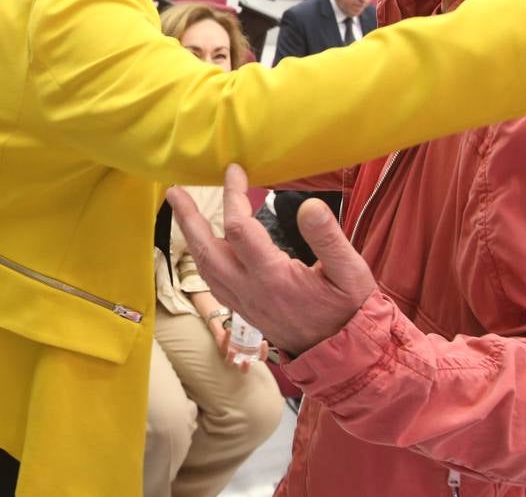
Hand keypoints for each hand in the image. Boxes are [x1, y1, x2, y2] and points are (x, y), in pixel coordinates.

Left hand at [168, 164, 374, 356]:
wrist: (342, 355)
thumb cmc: (347, 310)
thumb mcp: (350, 273)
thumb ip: (329, 238)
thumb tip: (308, 205)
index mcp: (273, 277)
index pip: (240, 229)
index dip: (233, 196)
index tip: (234, 170)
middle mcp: (250, 290)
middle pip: (206, 250)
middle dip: (188, 218)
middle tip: (175, 191)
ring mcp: (243, 302)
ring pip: (205, 267)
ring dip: (190, 236)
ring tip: (182, 211)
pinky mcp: (244, 309)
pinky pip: (213, 281)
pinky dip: (202, 257)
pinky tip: (203, 243)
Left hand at [222, 326, 270, 371]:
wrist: (227, 328)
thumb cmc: (242, 333)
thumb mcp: (250, 333)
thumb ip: (256, 332)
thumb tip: (264, 321)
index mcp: (250, 356)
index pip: (260, 359)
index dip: (263, 353)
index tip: (264, 342)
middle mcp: (240, 358)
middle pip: (243, 369)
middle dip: (245, 367)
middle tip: (247, 361)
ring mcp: (230, 355)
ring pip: (228, 361)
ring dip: (231, 357)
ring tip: (233, 350)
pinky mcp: (222, 348)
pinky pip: (223, 345)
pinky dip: (226, 337)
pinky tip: (229, 330)